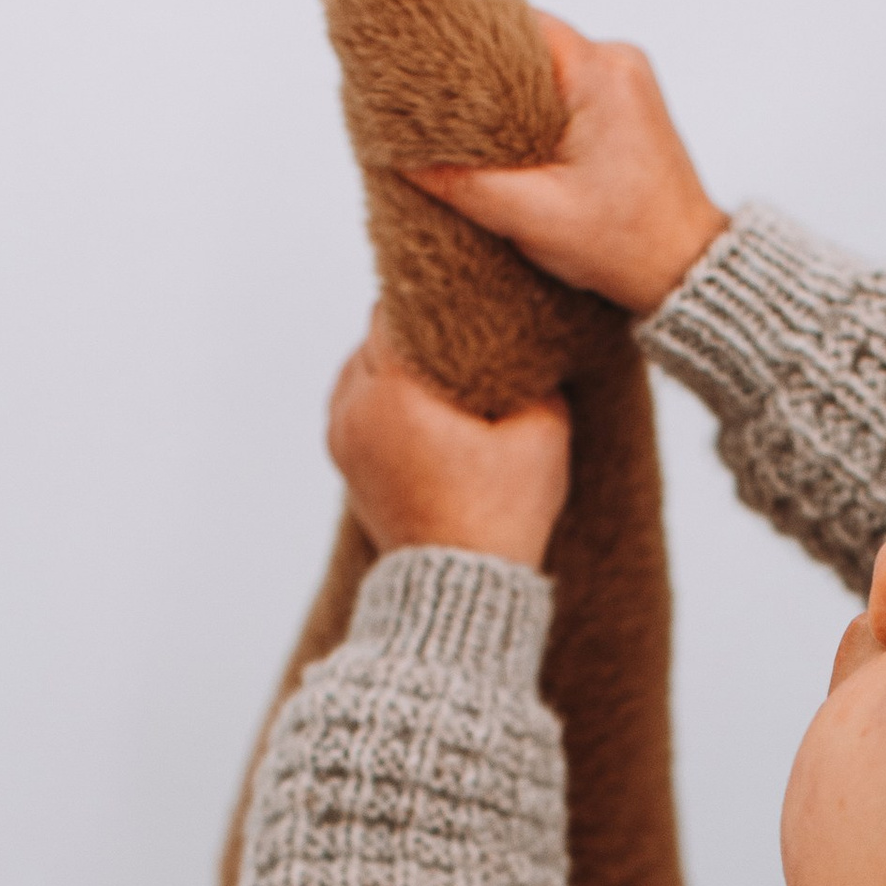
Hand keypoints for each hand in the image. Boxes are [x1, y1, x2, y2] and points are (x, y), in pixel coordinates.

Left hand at [327, 319, 569, 567]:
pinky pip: (356, 407)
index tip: (463, 296)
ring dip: (395, 368)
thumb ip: (537, 378)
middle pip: (376, 337)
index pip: (398, 308)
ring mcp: (342, 437)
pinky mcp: (344, 464)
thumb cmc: (500, 518)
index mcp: (395, 389)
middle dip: (415, 333)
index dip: (433, 297)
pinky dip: (382, 400)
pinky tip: (422, 410)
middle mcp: (355, 406)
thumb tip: (536, 352)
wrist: (458, 589)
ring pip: (361, 371)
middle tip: (459, 333)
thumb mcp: (543, 436)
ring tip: (439, 374)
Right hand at [409, 13, 726, 316]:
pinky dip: (535, 113)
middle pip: (528, 46)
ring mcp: (627, 84)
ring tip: (470, 129)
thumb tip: (400, 156)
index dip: (465, 43)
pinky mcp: (627, 110)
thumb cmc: (627, 245)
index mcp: (601, 72)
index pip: (515, 25)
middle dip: (482, 76)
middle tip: (436, 104)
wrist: (687, 273)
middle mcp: (619, 63)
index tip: (425, 64)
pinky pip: (566, 92)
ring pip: (545, 72)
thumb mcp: (532, 216)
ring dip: (509, 99)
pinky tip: (511, 143)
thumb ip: (463, 183)